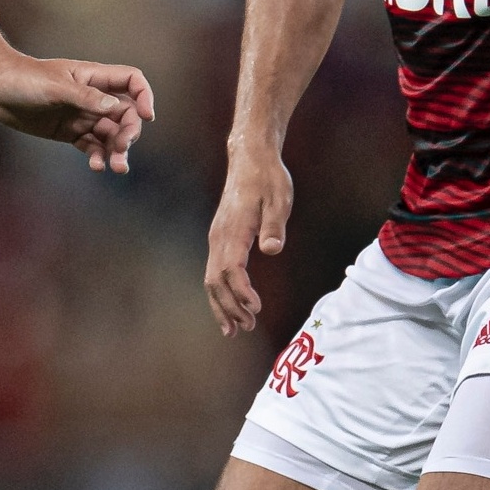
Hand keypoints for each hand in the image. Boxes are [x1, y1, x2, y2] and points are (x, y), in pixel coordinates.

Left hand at [0, 56, 154, 172]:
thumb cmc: (24, 79)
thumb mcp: (55, 87)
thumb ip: (85, 97)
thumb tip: (115, 107)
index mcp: (93, 77)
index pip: (131, 82)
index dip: (144, 96)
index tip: (147, 116)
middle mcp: (92, 96)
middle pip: (125, 113)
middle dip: (129, 132)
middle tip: (122, 149)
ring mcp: (81, 114)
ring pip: (110, 133)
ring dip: (116, 149)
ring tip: (116, 167)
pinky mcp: (68, 131)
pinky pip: (90, 145)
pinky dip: (97, 155)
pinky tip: (97, 166)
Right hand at [205, 145, 293, 335]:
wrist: (250, 160)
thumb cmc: (268, 179)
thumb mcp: (279, 199)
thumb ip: (274, 225)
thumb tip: (271, 249)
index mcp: (233, 230)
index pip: (231, 269)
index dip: (241, 291)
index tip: (256, 307)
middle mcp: (219, 238)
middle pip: (215, 281)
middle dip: (228, 307)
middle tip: (246, 328)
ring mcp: (216, 239)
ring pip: (211, 279)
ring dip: (221, 305)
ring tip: (234, 329)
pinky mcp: (220, 239)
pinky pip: (214, 272)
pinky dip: (220, 293)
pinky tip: (229, 306)